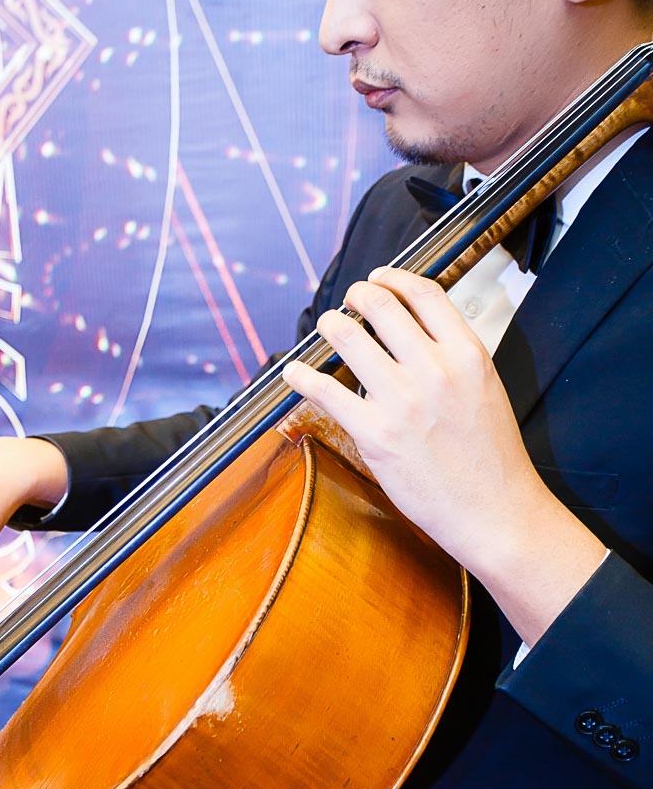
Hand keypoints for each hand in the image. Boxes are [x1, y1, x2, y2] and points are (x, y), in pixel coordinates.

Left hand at [282, 267, 604, 645]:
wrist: (495, 510)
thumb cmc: (491, 456)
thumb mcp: (485, 387)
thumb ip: (452, 355)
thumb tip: (413, 330)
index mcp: (467, 354)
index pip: (424, 293)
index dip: (394, 278)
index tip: (379, 278)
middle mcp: (434, 369)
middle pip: (381, 306)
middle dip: (357, 295)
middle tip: (348, 300)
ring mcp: (402, 401)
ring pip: (348, 337)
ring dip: (330, 325)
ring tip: (327, 325)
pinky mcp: (375, 434)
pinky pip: (325, 390)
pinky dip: (302, 376)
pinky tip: (293, 371)